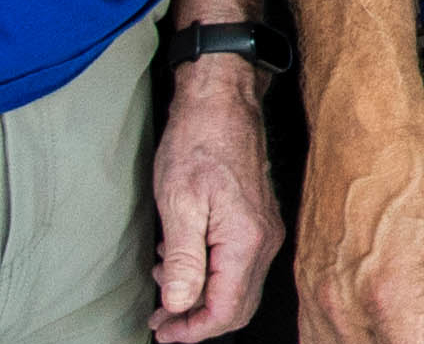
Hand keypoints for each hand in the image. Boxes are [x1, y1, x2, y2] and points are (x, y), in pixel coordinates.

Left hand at [148, 56, 281, 341]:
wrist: (221, 102)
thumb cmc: (198, 144)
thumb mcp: (178, 205)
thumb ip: (182, 261)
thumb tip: (179, 304)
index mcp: (245, 242)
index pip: (225, 309)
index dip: (193, 330)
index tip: (163, 332)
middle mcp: (263, 241)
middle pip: (236, 305)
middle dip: (196, 320)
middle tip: (160, 322)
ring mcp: (263, 231)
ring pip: (236, 287)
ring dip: (199, 297)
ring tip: (161, 290)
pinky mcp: (256, 221)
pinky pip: (237, 265)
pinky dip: (208, 275)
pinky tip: (177, 261)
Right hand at [291, 108, 423, 343]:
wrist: (362, 128)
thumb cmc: (407, 166)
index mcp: (385, 295)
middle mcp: (342, 303)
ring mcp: (316, 297)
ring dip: (378, 343)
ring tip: (408, 320)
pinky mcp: (304, 286)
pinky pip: (316, 336)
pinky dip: (348, 339)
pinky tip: (377, 321)